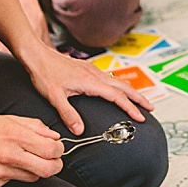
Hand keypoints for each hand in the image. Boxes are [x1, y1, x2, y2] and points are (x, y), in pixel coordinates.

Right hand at [0, 112, 62, 186]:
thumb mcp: (9, 119)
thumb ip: (35, 127)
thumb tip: (54, 137)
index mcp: (16, 136)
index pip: (52, 150)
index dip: (59, 150)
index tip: (57, 149)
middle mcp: (9, 155)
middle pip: (48, 170)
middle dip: (56, 165)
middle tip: (53, 161)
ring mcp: (0, 173)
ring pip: (33, 178)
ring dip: (36, 171)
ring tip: (27, 160)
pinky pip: (13, 182)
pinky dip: (15, 175)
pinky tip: (5, 165)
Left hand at [17, 40, 150, 135]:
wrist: (36, 55)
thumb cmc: (44, 74)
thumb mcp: (54, 97)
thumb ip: (68, 114)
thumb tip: (80, 131)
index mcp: (90, 82)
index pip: (117, 96)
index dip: (130, 108)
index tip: (141, 118)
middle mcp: (95, 74)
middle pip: (123, 86)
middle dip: (139, 98)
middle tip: (151, 108)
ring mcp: (92, 70)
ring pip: (117, 81)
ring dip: (131, 91)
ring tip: (140, 100)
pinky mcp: (87, 68)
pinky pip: (109, 78)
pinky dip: (120, 85)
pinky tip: (117, 90)